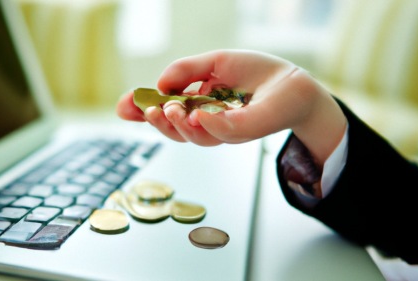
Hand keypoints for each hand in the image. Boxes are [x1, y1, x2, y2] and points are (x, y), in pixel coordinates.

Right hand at [117, 49, 346, 166]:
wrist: (293, 82)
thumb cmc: (256, 73)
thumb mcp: (216, 62)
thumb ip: (187, 70)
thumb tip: (159, 82)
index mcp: (198, 105)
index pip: (165, 112)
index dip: (142, 111)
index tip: (123, 107)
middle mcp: (208, 122)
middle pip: (176, 130)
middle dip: (158, 122)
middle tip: (149, 109)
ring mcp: (226, 130)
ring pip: (195, 136)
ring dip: (179, 125)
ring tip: (168, 108)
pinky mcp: (246, 131)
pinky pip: (224, 132)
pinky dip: (209, 124)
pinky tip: (198, 114)